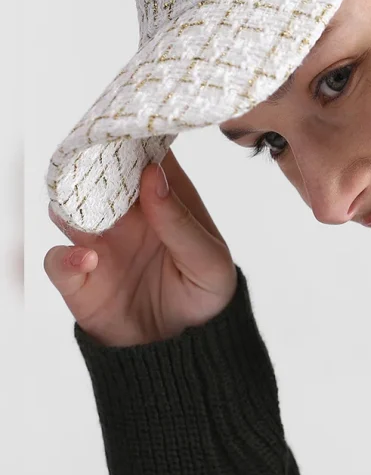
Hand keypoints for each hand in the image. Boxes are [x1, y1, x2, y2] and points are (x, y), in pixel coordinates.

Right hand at [43, 149, 237, 346]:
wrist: (184, 352)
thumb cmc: (204, 295)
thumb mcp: (209, 261)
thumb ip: (181, 221)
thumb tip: (153, 175)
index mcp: (165, 202)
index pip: (146, 157)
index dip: (137, 137)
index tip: (129, 121)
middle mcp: (127, 216)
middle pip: (101, 175)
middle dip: (95, 162)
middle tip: (94, 152)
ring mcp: (100, 243)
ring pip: (70, 208)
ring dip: (72, 203)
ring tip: (85, 204)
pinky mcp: (79, 278)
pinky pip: (58, 259)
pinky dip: (66, 256)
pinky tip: (89, 259)